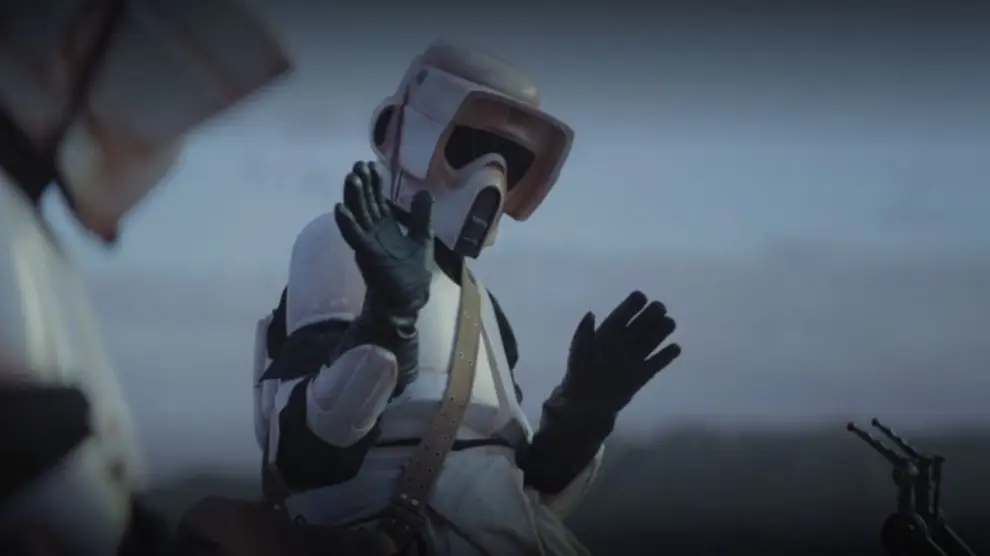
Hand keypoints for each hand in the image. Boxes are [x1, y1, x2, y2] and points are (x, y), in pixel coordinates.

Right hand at [334, 161, 433, 314]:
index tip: (371, 165)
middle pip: (365, 203)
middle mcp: (373, 231)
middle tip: (357, 164)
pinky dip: (346, 222)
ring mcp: (367, 242)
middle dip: (361, 184)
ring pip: (357, 214)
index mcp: (385, 227)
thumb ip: (421, 216)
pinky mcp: (366, 253)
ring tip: (350, 177)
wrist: (408, 299)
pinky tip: (338, 207)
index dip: (374, 183)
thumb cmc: (413, 272)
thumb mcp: (421, 238)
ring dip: (352, 196)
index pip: (377, 200)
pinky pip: (353, 236)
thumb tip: (424, 192)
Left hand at [562, 291, 681, 413]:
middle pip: (641, 324)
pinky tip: (676, 348)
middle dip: (651, 313)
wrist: (586, 403)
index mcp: (607, 333)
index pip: (622, 314)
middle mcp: (623, 342)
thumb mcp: (579, 351)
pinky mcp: (642, 374)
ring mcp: (634, 358)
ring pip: (652, 340)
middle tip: (660, 308)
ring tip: (671, 323)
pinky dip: (667, 356)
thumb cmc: (579, 373)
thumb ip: (584, 332)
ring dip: (662, 330)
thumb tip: (591, 313)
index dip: (632, 305)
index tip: (641, 297)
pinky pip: (657, 362)